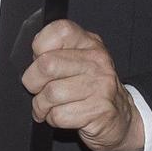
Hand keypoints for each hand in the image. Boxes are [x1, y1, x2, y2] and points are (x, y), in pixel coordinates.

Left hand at [22, 19, 143, 150]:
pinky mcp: (99, 110)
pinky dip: (53, 119)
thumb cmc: (91, 90)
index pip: (58, 30)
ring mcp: (101, 86)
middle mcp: (97, 61)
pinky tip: (63, 116)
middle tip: (37, 89)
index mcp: (89, 43)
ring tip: (50, 106)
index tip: (40, 60)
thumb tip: (31, 59)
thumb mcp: (77, 62)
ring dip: (42, 106)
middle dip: (32, 82)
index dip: (39, 47)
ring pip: (50, 94)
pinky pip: (59, 115)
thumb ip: (55, 53)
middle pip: (46, 64)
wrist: (121, 117)